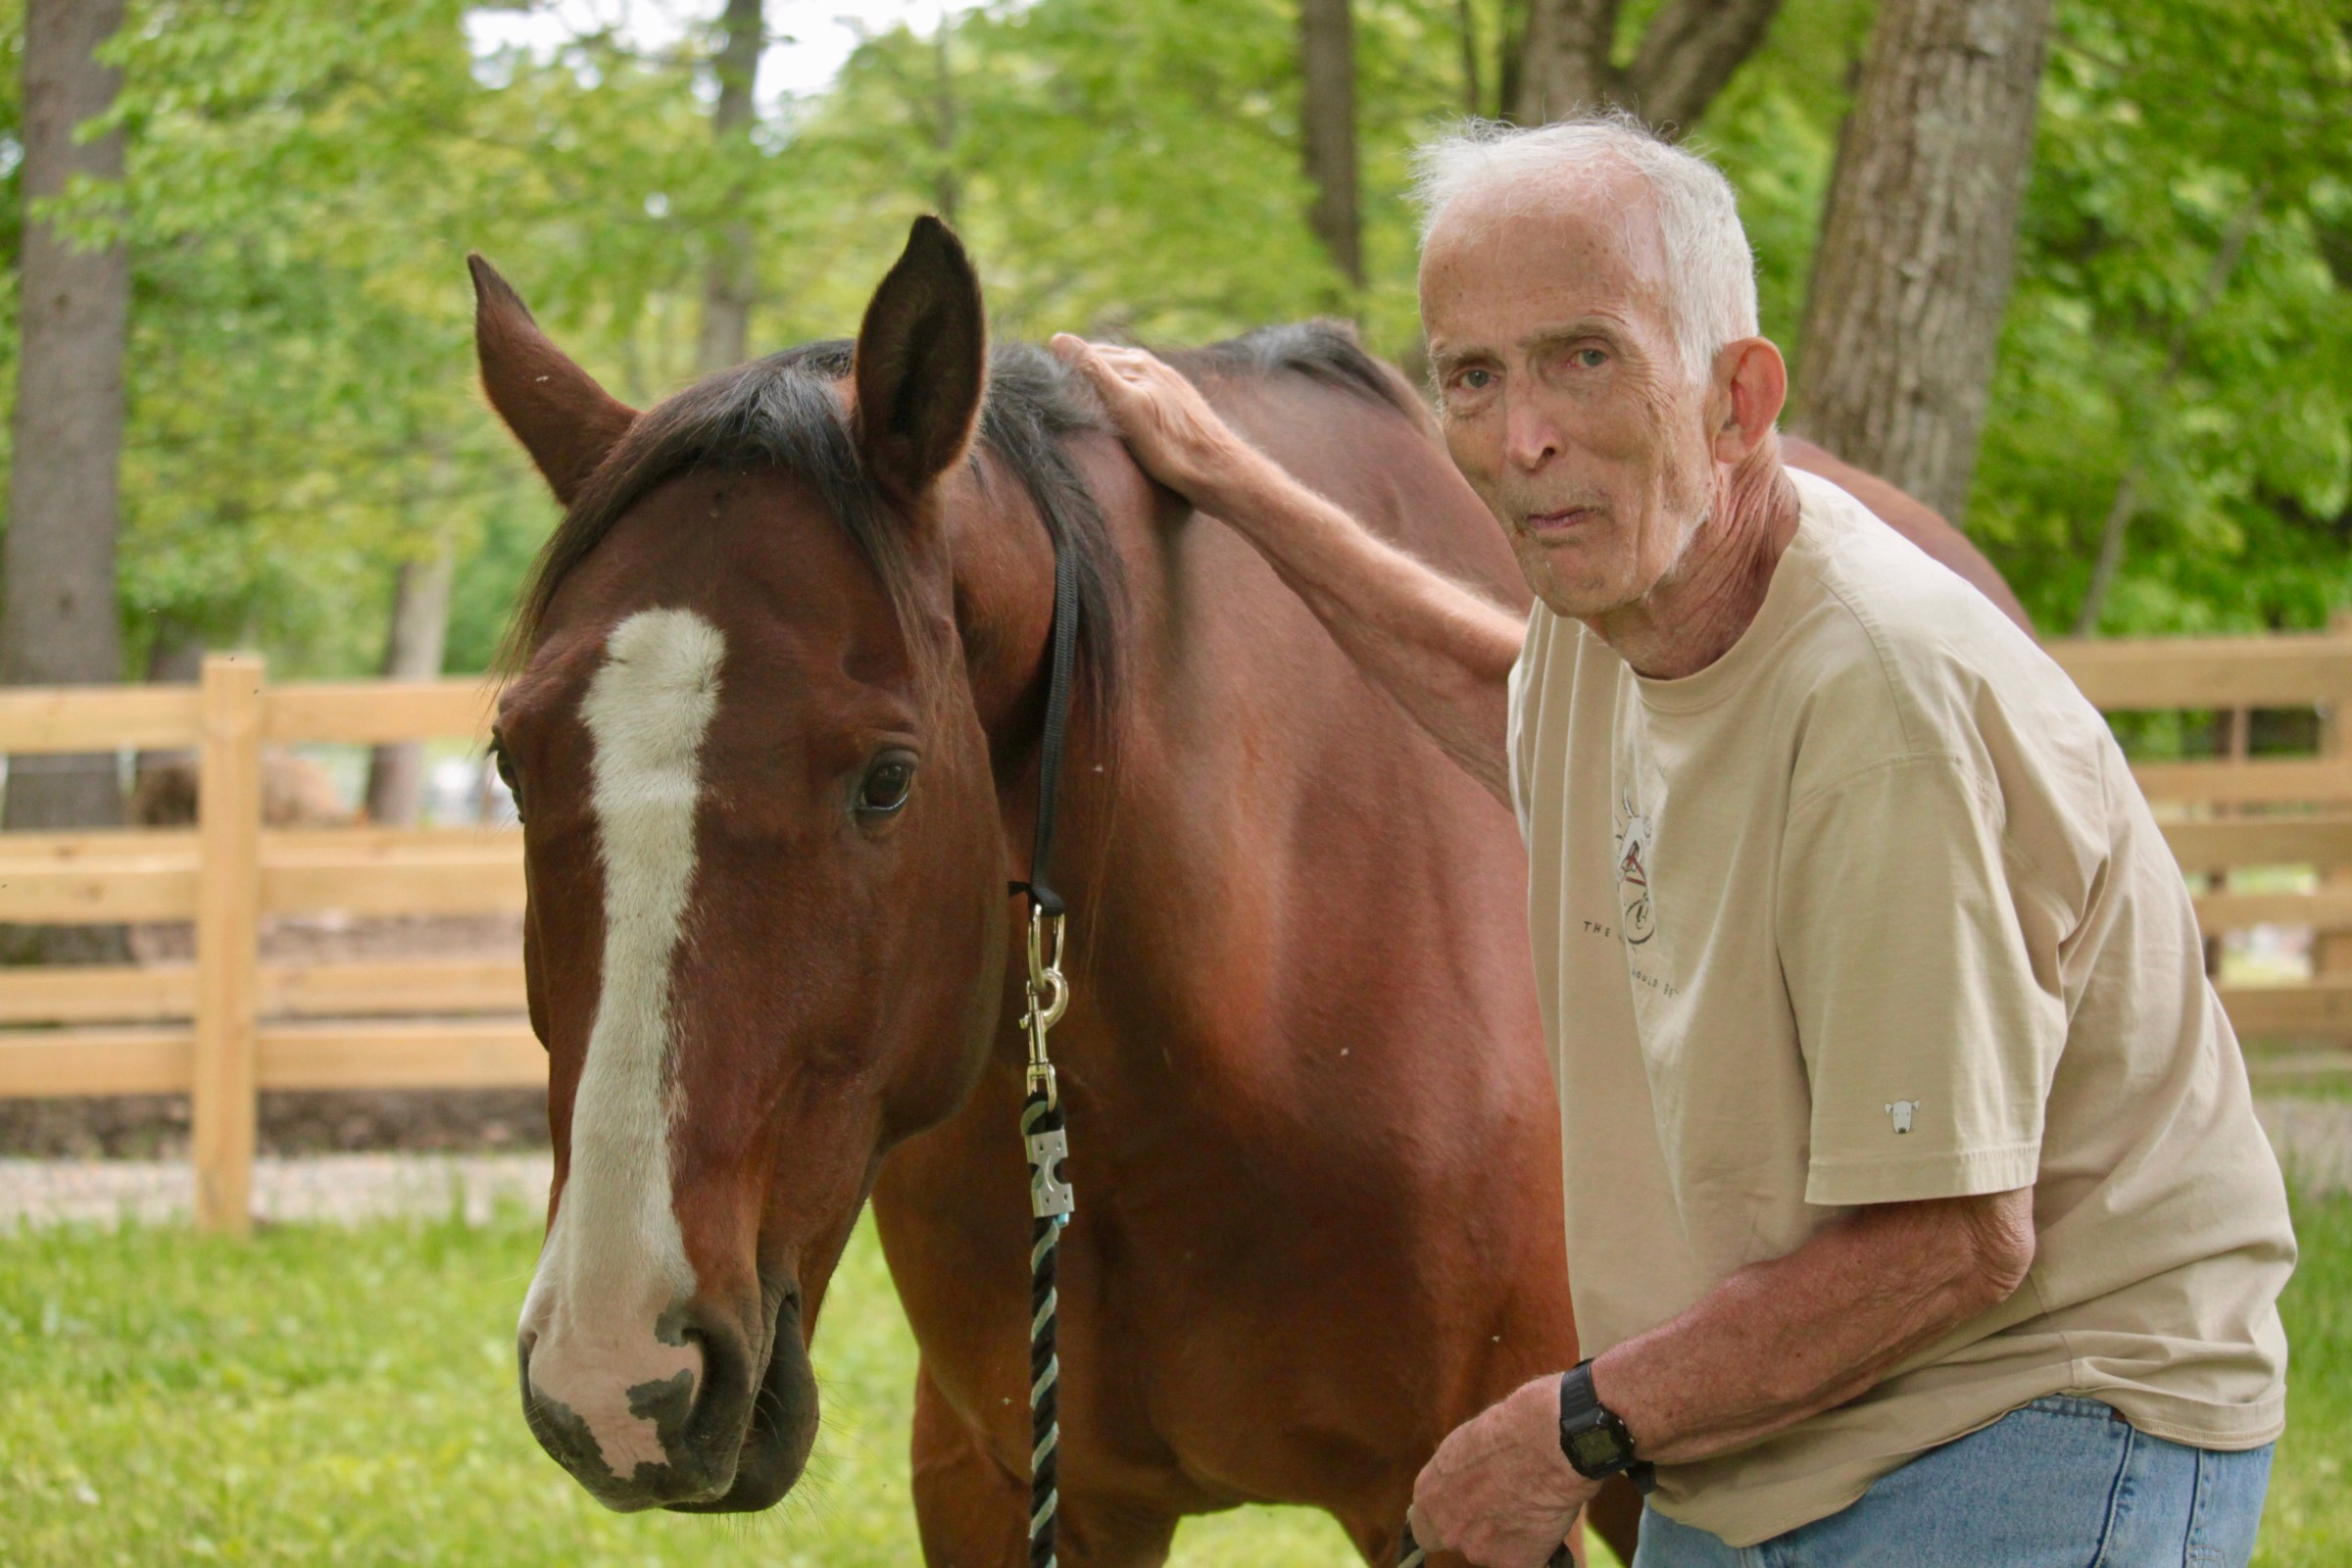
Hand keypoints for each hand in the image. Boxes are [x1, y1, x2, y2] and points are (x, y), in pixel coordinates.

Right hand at [1048, 334, 1268, 510]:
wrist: (1220, 471)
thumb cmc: (1171, 446)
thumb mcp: (1126, 406)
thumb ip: (1094, 371)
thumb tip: (1058, 339)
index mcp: (1139, 363)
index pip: (1088, 355)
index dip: (1064, 367)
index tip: (1039, 382)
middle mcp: (1155, 368)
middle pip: (1107, 364)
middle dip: (1082, 372)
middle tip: (1052, 389)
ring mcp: (1169, 387)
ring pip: (1125, 379)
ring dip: (1102, 385)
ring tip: (1081, 400)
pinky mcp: (1179, 408)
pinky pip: (1142, 395)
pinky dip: (1123, 400)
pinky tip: (1121, 417)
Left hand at [1407, 1374, 1595, 1567]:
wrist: (1545, 1443)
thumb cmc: (1508, 1434)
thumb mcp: (1462, 1449)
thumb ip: (1454, 1480)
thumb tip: (1461, 1488)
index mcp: (1429, 1498)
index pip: (1424, 1530)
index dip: (1446, 1522)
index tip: (1463, 1515)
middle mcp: (1447, 1529)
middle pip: (1461, 1540)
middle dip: (1479, 1529)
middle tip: (1506, 1503)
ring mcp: (1479, 1551)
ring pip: (1494, 1550)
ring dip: (1509, 1535)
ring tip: (1530, 1500)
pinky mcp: (1513, 1563)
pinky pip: (1525, 1559)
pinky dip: (1535, 1546)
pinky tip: (1543, 1516)